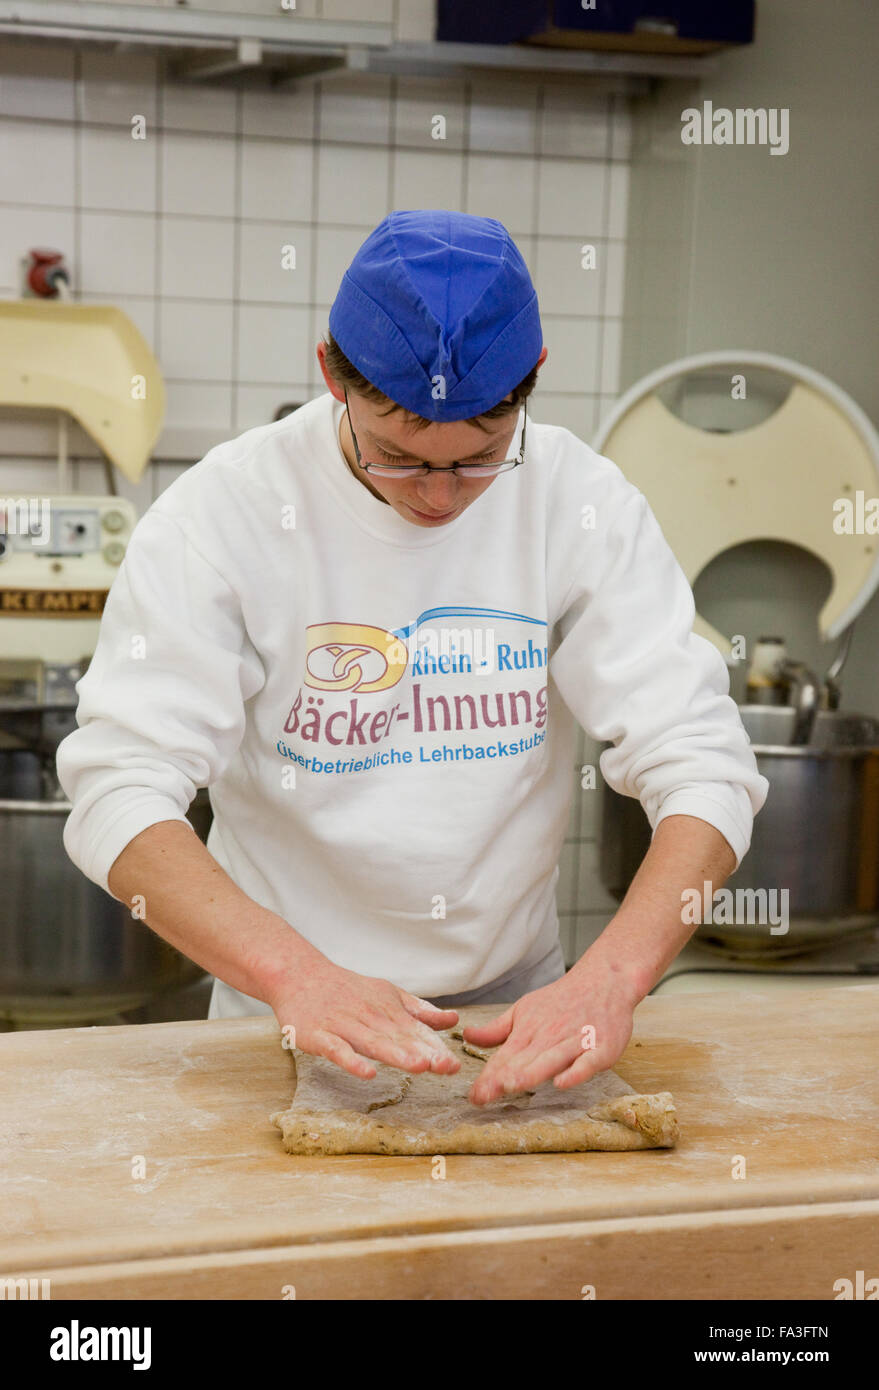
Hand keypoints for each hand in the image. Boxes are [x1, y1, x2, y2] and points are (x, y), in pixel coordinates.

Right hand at [268, 958, 460, 1080]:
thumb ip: (419, 1010)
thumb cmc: (345, 988)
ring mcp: (343, 1026)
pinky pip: (337, 1050)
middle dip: (424, 1053)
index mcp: (387, 1009)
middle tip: (448, 1067)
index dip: (436, 1047)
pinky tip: (367, 1073)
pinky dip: (352, 1061)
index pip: (415, 1030)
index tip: (455, 1065)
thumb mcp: (386, 993)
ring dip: (396, 1054)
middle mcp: (368, 1016)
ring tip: (419, 1067)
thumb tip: (453, 1020)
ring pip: (373, 1042)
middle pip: (399, 1037)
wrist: (298, 973)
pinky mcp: (319, 1035)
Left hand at [463, 953, 640, 1105]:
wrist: (604, 980)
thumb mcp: (524, 1009)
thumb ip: (497, 1029)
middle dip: (504, 1078)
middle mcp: (551, 1036)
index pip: (505, 1056)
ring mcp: (576, 1042)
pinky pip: (588, 1062)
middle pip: (525, 1060)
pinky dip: (576, 1072)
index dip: (489, 1077)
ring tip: (511, 1085)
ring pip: (552, 1060)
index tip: (474, 1096)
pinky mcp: (602, 1048)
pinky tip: (562, 1082)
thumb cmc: (562, 1000)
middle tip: (485, 1096)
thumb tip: (467, 1037)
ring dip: (532, 1072)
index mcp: (529, 1029)